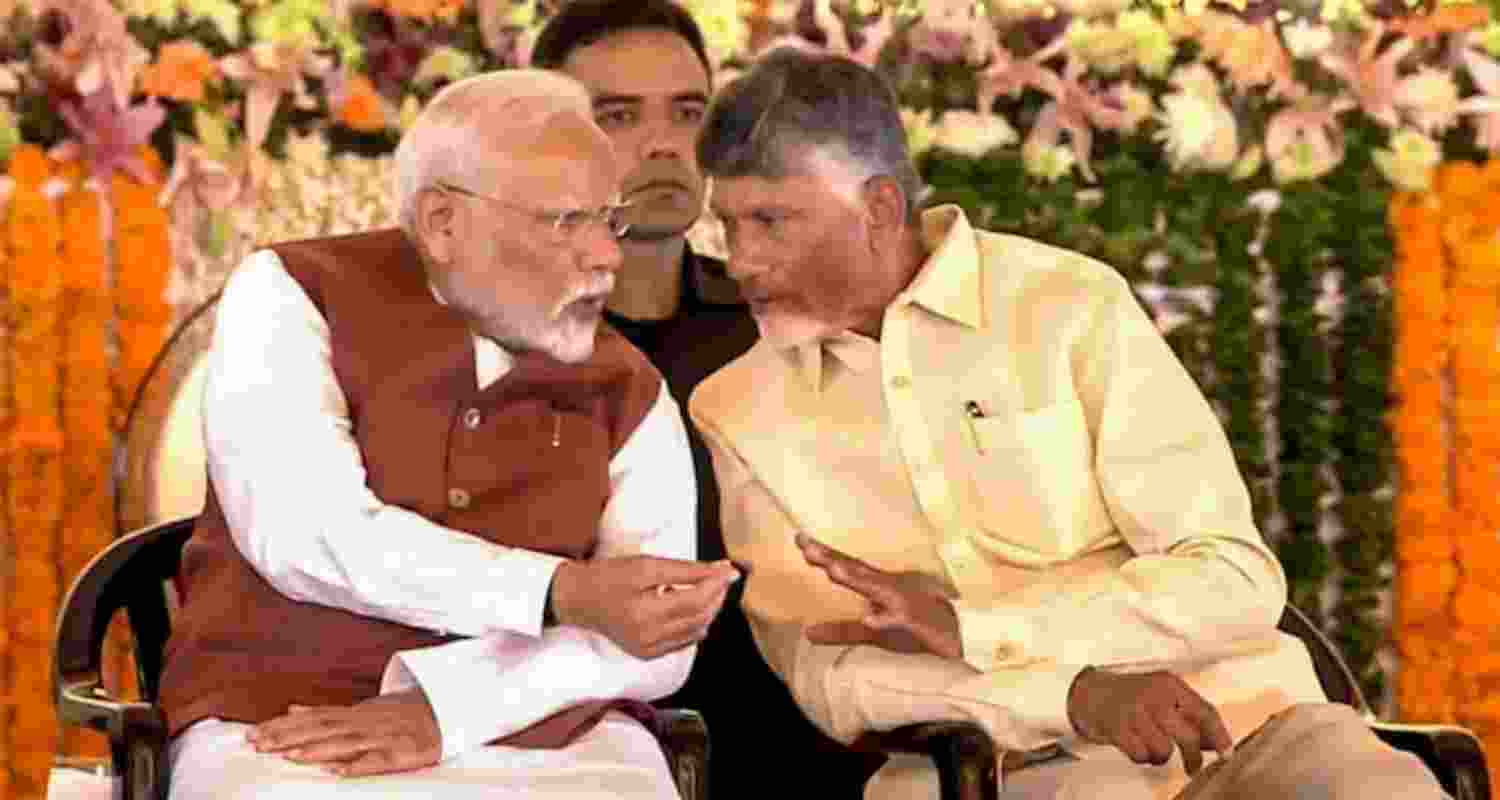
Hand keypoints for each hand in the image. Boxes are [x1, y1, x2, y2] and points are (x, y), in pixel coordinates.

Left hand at [246, 688, 440, 776]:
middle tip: (260, 744)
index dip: (281, 727)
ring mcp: (382, 737)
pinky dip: (361, 765)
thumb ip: (324, 712)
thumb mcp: (359, 709)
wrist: (443, 712)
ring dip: (319, 749)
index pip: (310, 719)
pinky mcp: (401, 752)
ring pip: (346, 743)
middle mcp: (363, 723)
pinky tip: (342, 772)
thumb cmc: (397, 714)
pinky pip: (379, 760)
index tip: (253, 734)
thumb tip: (292, 709)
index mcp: (351, 714)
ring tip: (292, 756)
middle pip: (321, 729)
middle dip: (289, 737)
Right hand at [550, 555, 738, 658]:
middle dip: (716, 595)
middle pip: (700, 618)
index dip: (716, 584)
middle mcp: (648, 639)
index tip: (728, 568)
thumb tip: (724, 569)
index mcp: (644, 614)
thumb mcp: (647, 566)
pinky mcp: (648, 654)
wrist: (579, 599)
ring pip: (696, 631)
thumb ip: (688, 570)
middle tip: (720, 574)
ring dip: (708, 609)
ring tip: (705, 586)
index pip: (696, 602)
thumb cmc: (609, 577)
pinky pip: (684, 641)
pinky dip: (694, 622)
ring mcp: (649, 650)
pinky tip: (688, 605)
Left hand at [797, 534, 961, 659]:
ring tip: (832, 570)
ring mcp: (904, 603)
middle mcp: (890, 589)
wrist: (962, 637)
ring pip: (877, 589)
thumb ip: (842, 631)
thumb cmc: (918, 629)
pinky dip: (887, 619)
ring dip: (856, 579)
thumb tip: (807, 633)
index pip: (848, 567)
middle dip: (833, 558)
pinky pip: (901, 620)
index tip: (800, 539)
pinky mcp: (918, 622)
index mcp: (879, 588)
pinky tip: (871, 619)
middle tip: (807, 547)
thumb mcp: (875, 632)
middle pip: (857, 571)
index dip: (824, 554)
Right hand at [1066, 667, 1232, 774]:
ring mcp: (1133, 710)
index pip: (1205, 711)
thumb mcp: (1163, 696)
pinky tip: (1137, 746)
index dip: (1219, 736)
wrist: (1090, 692)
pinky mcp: (1116, 727)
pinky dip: (1142, 757)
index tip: (1226, 754)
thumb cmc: (1134, 696)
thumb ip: (1188, 715)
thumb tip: (1213, 742)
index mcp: (1170, 684)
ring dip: (1160, 756)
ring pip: (1164, 749)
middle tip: (1193, 767)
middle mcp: (1153, 694)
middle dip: (1193, 757)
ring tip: (1152, 747)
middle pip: (1187, 735)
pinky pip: (1140, 755)